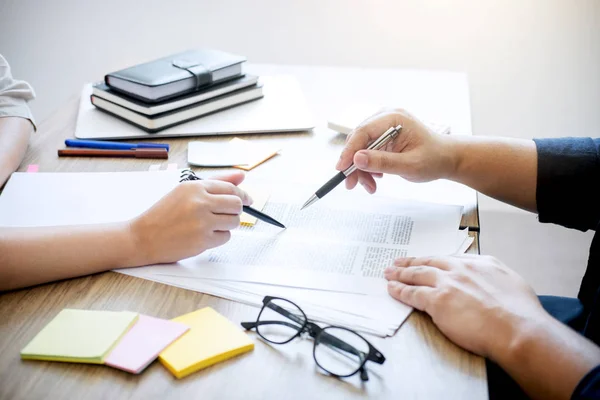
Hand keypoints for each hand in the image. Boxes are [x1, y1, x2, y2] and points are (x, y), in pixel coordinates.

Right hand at [129, 171, 252, 264]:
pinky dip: (218, 238)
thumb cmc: (163, 214)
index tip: (247, 200)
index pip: (230, 188)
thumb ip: (215, 182)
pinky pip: (225, 237)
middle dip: (235, 211)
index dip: (242, 195)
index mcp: (195, 187)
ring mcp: (202, 222)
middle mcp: (199, 202)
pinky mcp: (203, 240)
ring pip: (234, 221)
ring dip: (227, 225)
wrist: (142, 237)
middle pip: (237, 205)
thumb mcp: (185, 191)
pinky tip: (203, 236)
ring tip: (210, 225)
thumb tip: (242, 175)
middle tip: (226, 214)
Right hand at [336, 109, 456, 193]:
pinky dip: (367, 167)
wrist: (445, 158)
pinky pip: (367, 151)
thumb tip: (357, 159)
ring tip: (370, 186)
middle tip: (352, 184)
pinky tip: (375, 178)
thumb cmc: (434, 159)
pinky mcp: (382, 136)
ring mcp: (383, 126)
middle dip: (354, 164)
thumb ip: (383, 162)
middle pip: (358, 140)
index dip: (349, 150)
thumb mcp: (409, 165)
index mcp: (394, 118)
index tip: (341, 168)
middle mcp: (386, 118)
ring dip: (361, 169)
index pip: (363, 131)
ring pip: (360, 148)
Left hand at [384, 254, 548, 360]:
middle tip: (399, 262)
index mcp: (483, 263)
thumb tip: (492, 285)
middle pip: (430, 262)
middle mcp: (463, 268)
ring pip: (417, 274)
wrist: (517, 329)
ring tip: (389, 273)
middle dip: (412, 262)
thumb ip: (496, 280)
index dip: (436, 261)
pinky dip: (399, 290)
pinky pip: (412, 293)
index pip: (452, 259)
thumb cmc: (521, 315)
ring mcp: (448, 282)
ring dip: (400, 273)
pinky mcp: (437, 300)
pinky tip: (392, 289)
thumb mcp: (513, 284)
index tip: (428, 261)